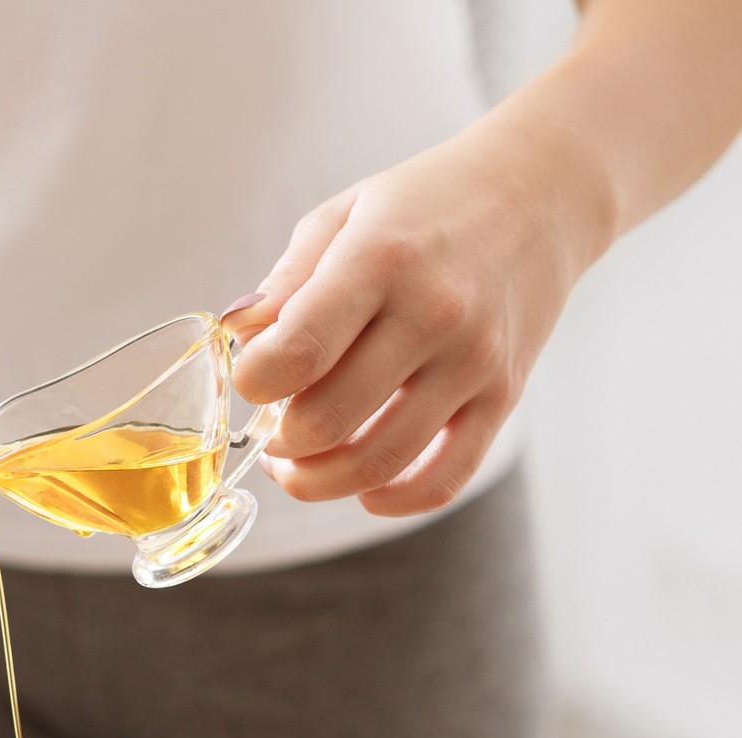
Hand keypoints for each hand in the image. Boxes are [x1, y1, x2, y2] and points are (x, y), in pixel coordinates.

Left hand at [225, 118, 605, 514]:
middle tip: (272, 426)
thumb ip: (284, 284)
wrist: (542, 192)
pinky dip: (393, 500)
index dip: (254, 383)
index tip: (252, 376)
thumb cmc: (425, 204)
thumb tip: (239, 341)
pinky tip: (362, 490)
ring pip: (379, 462)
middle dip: (280, 439)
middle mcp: (433, 314)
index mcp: (380, 260)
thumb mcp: (342, 217)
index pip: (297, 353)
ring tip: (296, 466)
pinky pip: (446, 478)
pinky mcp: (504, 396)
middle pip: (328, 420)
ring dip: (318, 481)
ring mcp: (474, 361)